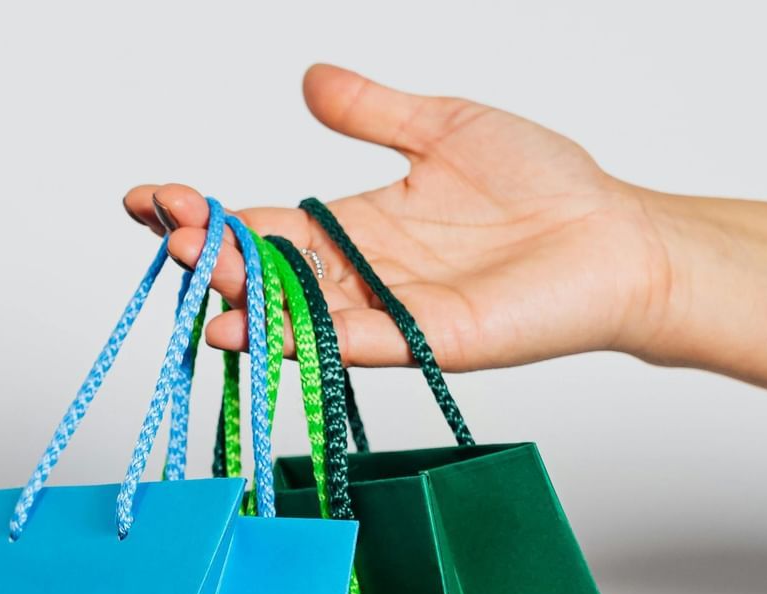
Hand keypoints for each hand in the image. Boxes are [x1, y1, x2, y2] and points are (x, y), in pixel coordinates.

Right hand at [125, 63, 673, 372]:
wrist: (617, 236)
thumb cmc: (545, 185)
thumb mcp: (445, 128)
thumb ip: (374, 111)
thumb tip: (312, 77)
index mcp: (352, 224)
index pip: (256, 221)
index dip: (202, 211)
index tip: (149, 195)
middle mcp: (354, 274)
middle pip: (258, 269)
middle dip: (204, 252)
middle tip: (167, 228)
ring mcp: (380, 313)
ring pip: (288, 310)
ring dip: (233, 297)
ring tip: (191, 272)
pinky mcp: (416, 342)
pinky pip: (342, 341)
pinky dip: (291, 336)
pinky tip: (244, 327)